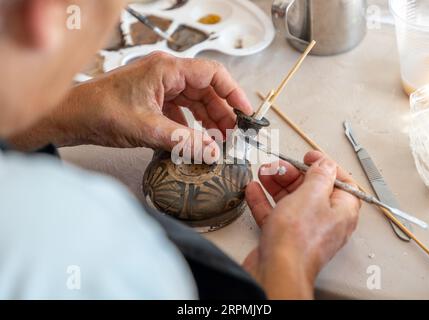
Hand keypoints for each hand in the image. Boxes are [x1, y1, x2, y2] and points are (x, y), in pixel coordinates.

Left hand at [10, 52, 252, 157]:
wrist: (70, 116)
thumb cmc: (100, 111)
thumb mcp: (148, 129)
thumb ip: (184, 140)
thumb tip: (213, 151)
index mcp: (167, 69)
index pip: (213, 74)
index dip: (233, 93)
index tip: (245, 112)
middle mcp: (165, 73)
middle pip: (206, 90)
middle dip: (222, 112)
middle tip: (232, 135)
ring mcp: (159, 86)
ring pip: (194, 100)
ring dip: (208, 119)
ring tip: (219, 139)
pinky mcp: (152, 99)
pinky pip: (180, 109)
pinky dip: (191, 123)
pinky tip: (195, 138)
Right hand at [244, 151, 360, 298]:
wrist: (276, 270)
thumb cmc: (297, 239)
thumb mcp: (312, 195)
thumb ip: (320, 175)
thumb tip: (325, 164)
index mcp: (341, 210)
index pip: (340, 181)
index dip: (325, 165)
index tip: (310, 156)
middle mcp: (325, 221)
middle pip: (311, 189)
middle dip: (293, 174)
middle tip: (279, 166)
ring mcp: (303, 230)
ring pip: (291, 201)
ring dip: (276, 184)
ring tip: (264, 173)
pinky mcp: (283, 238)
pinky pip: (275, 214)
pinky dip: (264, 201)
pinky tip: (254, 191)